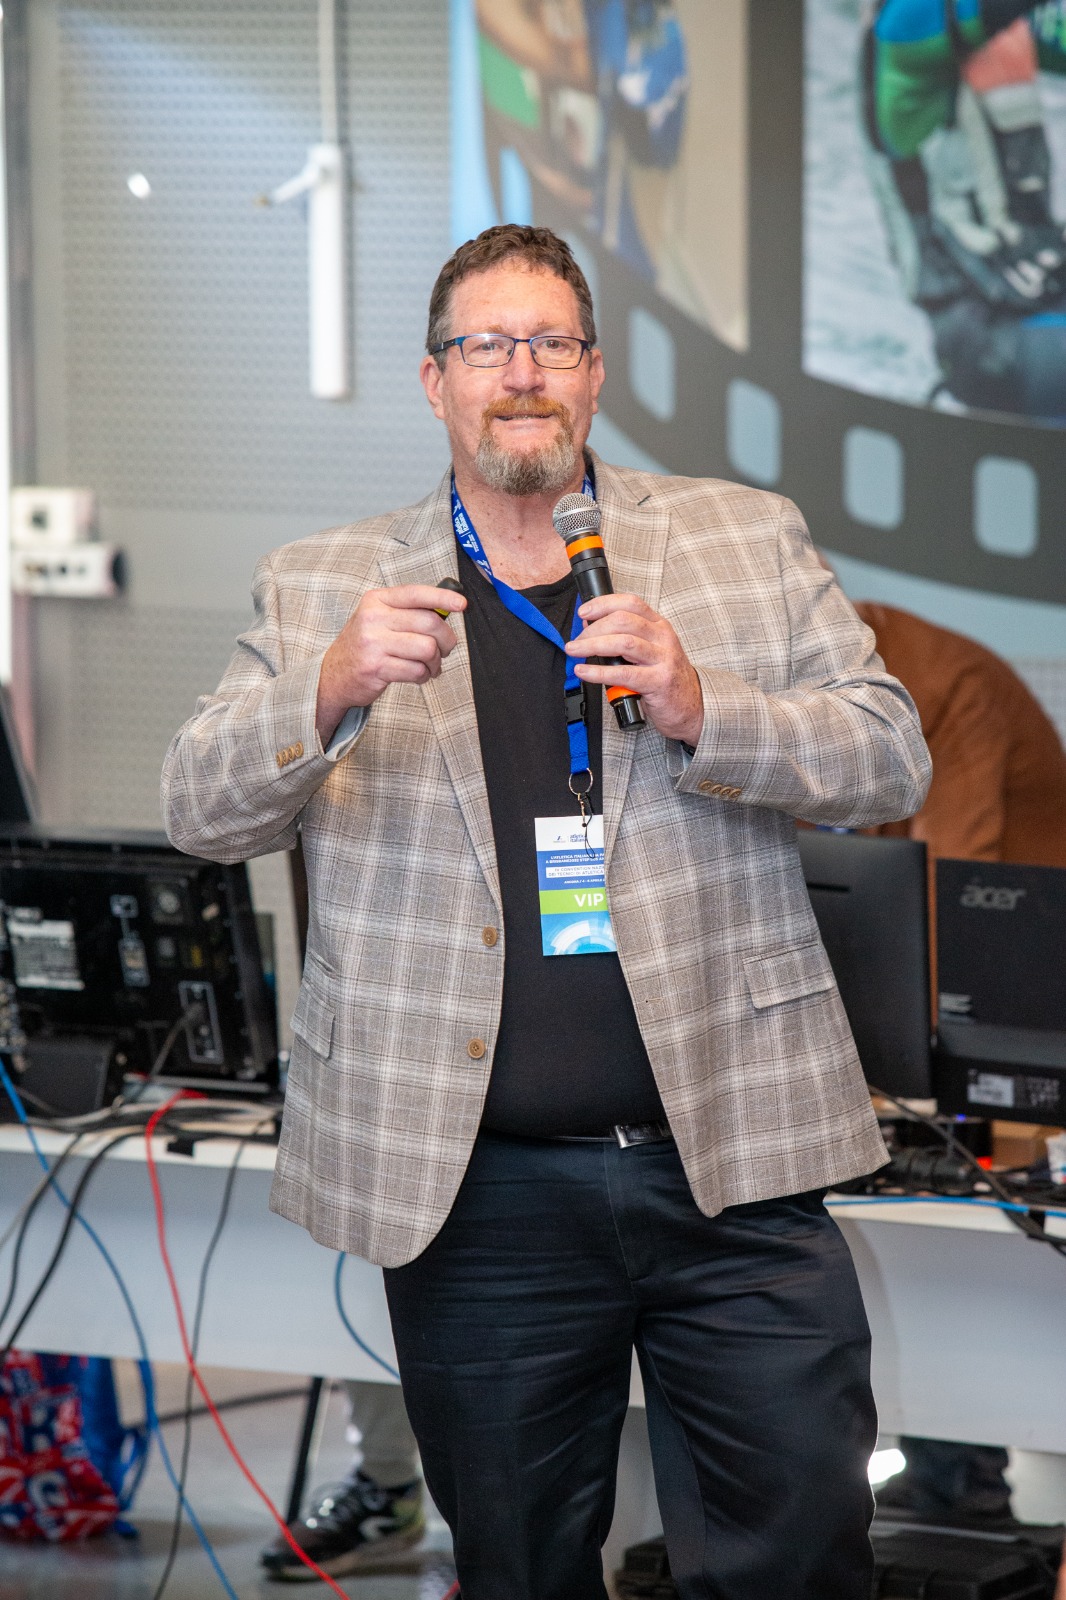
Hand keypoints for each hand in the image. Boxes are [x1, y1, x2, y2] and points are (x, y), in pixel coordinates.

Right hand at [316, 584, 465, 743]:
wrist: (334, 674)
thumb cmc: (364, 645)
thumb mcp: (378, 618)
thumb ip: (407, 612)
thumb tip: (446, 611)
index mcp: (376, 600)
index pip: (416, 593)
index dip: (443, 597)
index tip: (462, 604)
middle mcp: (373, 618)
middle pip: (429, 623)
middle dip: (446, 639)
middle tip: (446, 648)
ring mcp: (373, 643)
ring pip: (427, 649)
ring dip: (436, 661)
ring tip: (430, 665)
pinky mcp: (376, 668)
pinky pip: (417, 670)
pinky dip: (424, 675)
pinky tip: (418, 675)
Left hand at [565, 593, 702, 745]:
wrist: (691, 706)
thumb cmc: (664, 678)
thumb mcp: (649, 651)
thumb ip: (625, 637)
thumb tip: (591, 628)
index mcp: (659, 626)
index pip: (631, 603)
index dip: (604, 604)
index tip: (584, 612)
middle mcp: (663, 638)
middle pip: (623, 620)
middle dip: (594, 628)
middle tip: (577, 640)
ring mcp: (663, 659)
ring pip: (623, 643)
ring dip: (593, 645)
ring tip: (575, 650)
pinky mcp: (658, 681)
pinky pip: (624, 673)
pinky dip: (599, 672)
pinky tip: (585, 671)